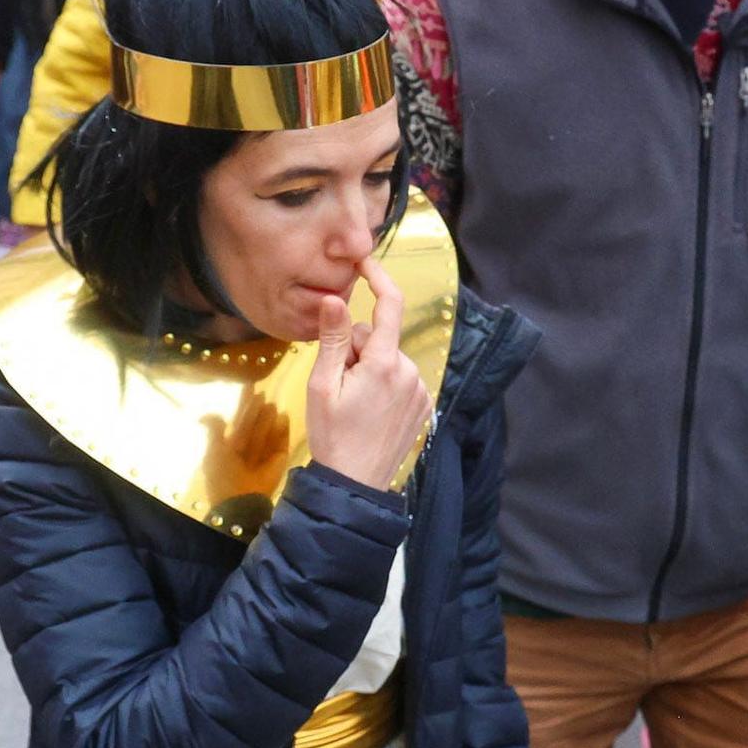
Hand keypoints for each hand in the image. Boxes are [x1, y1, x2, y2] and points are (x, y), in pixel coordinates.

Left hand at [202, 395, 291, 506]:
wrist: (241, 500)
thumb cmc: (224, 477)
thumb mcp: (213, 452)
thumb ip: (214, 431)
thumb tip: (206, 414)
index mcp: (231, 446)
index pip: (239, 419)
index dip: (243, 403)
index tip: (249, 386)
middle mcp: (249, 447)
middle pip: (254, 423)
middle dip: (257, 410)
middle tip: (262, 394)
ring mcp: (265, 453)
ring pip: (268, 430)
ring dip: (269, 418)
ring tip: (272, 404)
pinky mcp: (279, 459)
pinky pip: (282, 442)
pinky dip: (283, 430)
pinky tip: (284, 416)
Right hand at [306, 255, 431, 489]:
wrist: (356, 484)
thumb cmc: (333, 435)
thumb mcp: (324, 385)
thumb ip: (333, 339)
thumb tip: (334, 298)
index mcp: (383, 363)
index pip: (389, 306)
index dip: (378, 278)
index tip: (364, 263)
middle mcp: (409, 371)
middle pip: (378, 338)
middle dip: (355, 349)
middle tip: (337, 382)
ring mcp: (419, 389)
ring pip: (387, 359)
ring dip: (368, 369)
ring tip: (353, 402)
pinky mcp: (423, 404)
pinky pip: (399, 378)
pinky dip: (383, 385)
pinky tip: (369, 410)